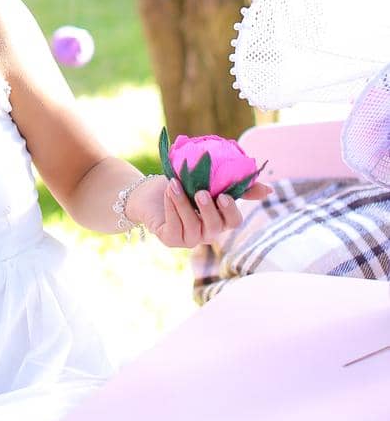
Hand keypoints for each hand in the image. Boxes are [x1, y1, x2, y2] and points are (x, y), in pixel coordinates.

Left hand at [128, 174, 271, 250]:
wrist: (151, 192)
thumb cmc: (183, 184)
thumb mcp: (208, 181)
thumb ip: (237, 186)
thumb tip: (269, 190)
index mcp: (220, 219)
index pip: (233, 221)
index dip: (230, 211)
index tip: (224, 195)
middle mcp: (207, 232)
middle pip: (215, 227)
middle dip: (208, 210)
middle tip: (201, 192)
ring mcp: (189, 238)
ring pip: (192, 226)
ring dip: (183, 203)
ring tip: (175, 184)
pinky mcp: (171, 239)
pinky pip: (174, 227)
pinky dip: (171, 207)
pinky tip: (168, 191)